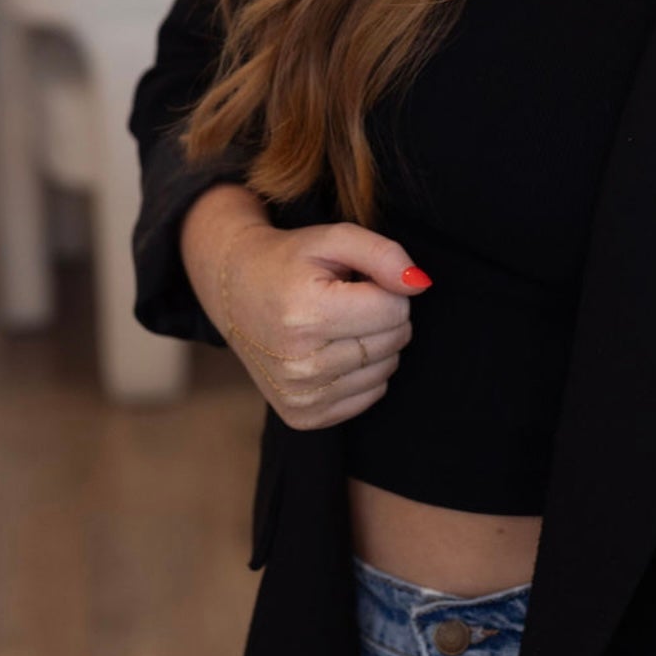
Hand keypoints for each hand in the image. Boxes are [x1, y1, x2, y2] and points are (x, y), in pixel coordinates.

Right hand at [218, 221, 432, 430]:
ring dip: (375, 342)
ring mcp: (300, 396)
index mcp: (305, 316)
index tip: (358, 280)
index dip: (386, 287)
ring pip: (386, 369)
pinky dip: (364, 371)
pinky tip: (333, 349)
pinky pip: (370, 395)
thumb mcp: (333, 238)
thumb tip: (420, 284)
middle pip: (393, 341)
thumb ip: (383, 254)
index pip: (394, 309)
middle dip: (383, 313)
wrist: (235, 292)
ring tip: (337, 322)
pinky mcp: (304, 417)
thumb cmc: (289, 261)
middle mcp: (300, 365)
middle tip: (347, 299)